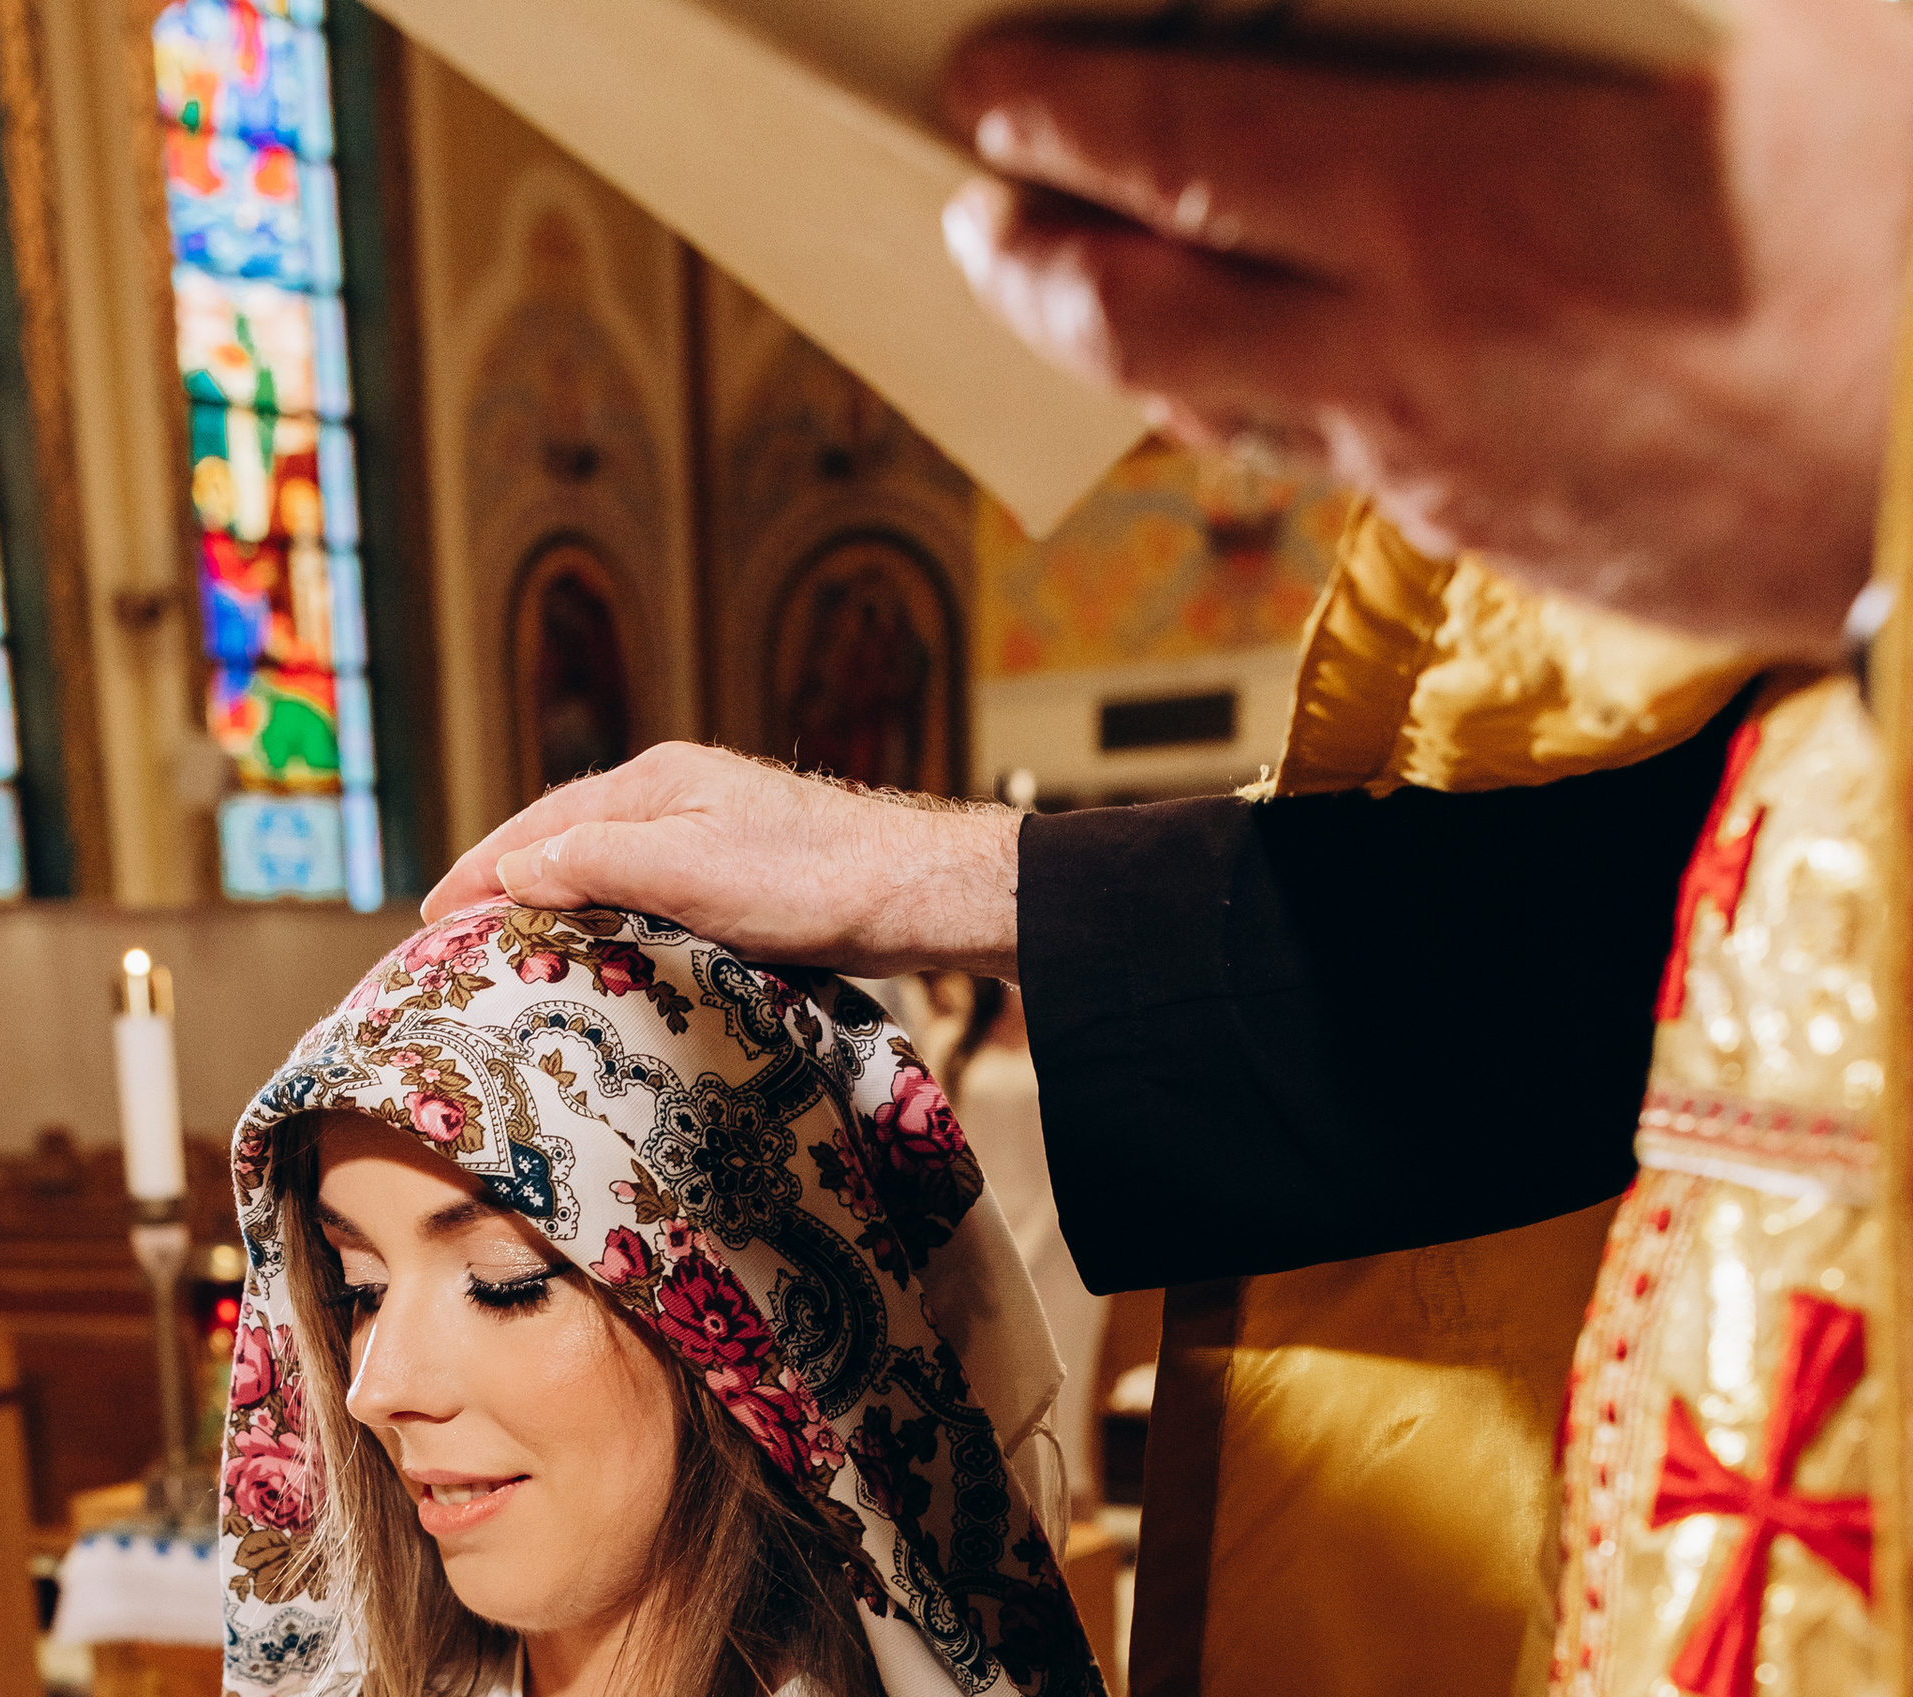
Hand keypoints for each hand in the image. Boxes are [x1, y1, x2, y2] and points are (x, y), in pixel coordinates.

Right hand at [421, 743, 1022, 974]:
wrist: (912, 892)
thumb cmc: (807, 881)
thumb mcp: (686, 871)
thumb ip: (595, 862)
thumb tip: (516, 868)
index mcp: (655, 785)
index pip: (540, 825)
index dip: (481, 867)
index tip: (431, 912)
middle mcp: (678, 795)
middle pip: (567, 834)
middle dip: (506, 875)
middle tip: (454, 927)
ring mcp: (712, 829)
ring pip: (607, 859)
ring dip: (554, 892)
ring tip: (512, 935)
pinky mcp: (743, 868)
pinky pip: (646, 883)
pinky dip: (606, 908)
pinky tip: (606, 939)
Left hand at [939, 0, 1912, 657]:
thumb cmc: (1903, 231)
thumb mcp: (1792, 15)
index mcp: (1448, 211)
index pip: (1173, 158)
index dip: (1051, 116)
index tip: (978, 88)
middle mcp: (1409, 368)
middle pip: (1141, 334)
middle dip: (1031, 269)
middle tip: (979, 216)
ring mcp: (1458, 477)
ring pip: (1243, 416)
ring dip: (1155, 348)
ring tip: (1114, 281)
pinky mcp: (1525, 542)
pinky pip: (1363, 463)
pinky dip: (1298, 395)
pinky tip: (1332, 349)